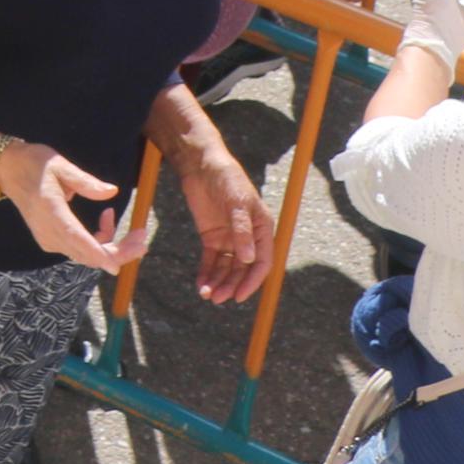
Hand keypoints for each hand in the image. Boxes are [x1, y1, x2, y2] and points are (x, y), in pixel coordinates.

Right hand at [0, 138, 152, 275]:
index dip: (104, 255)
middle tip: (142, 237)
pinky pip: (79, 249)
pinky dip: (97, 241)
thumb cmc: (34, 163)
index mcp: (51, 212)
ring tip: (126, 226)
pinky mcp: (50, 239)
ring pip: (86, 255)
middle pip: (89, 255)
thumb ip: (86, 182)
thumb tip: (112, 192)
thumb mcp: (61, 166)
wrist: (6, 168)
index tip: (123, 261)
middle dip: (120, 251)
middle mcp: (49, 232)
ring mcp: (48, 238)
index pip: (80, 242)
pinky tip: (105, 220)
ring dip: (111, 246)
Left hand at [173, 140, 271, 303]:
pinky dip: (207, 272)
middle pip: (243, 269)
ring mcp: (230, 238)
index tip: (239, 296)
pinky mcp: (212, 236)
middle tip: (218, 299)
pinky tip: (200, 283)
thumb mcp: (237, 203)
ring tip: (207, 295)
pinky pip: (211, 259)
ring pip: (227, 267)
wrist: (202, 165)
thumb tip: (248, 259)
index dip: (252, 281)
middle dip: (232, 285)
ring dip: (219, 282)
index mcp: (262, 229)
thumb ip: (242, 231)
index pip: (262, 262)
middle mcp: (248, 237)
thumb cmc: (227, 179)